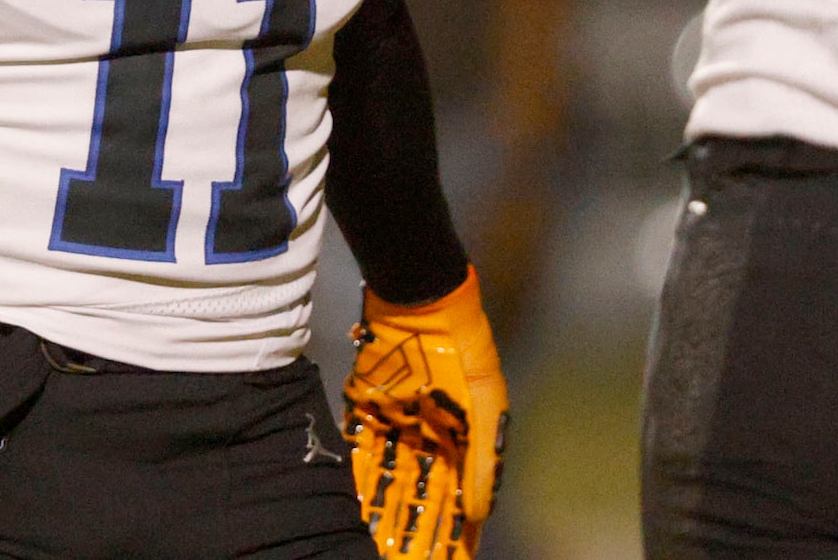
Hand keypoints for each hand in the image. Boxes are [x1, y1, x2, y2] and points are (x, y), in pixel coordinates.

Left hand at [342, 268, 507, 557]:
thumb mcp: (485, 409)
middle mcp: (427, 438)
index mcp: (461, 440)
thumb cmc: (463, 354)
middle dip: (415, 531)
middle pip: (418, 495)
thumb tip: (480, 515)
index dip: (453, 532)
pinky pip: (359, 451)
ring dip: (383, 513)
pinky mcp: (364, 407)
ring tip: (379, 548)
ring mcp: (394, 424)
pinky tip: (351, 509)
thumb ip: (482, 464)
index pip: (456, 498)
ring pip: (387, 479)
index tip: (452, 559)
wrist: (422, 302)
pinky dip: (357, 480)